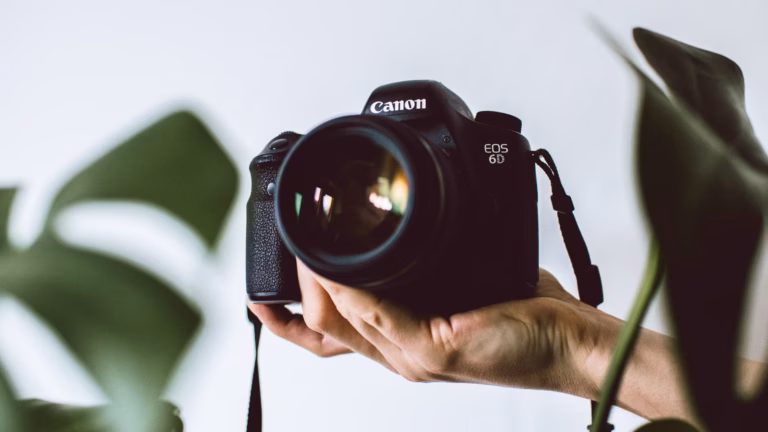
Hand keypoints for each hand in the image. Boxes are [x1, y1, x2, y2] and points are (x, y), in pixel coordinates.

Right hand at [248, 260, 612, 395]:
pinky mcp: (433, 350)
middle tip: (293, 247)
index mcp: (401, 340)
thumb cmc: (521, 315)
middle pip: (323, 330)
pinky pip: (377, 319)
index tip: (264, 293)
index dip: (290, 319)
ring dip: (318, 283)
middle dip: (296, 291)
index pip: (330, 337)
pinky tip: (337, 267)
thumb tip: (409, 230)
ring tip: (308, 245)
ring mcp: (412, 357)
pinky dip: (351, 291)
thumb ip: (426, 267)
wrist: (567, 343)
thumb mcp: (461, 284)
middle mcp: (398, 354)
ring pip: (341, 323)